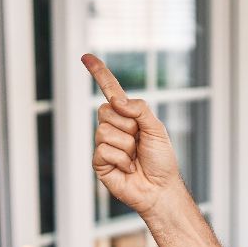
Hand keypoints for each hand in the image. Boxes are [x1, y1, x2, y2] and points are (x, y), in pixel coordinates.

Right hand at [83, 53, 180, 216]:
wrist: (160, 189)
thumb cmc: (162, 160)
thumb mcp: (157, 129)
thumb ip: (140, 109)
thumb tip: (117, 100)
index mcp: (128, 116)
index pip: (110, 91)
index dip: (99, 74)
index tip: (86, 56)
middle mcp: (113, 127)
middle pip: (105, 110)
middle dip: (128, 126)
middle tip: (139, 143)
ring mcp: (104, 144)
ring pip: (104, 130)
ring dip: (126, 145)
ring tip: (135, 158)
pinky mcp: (99, 162)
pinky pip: (103, 150)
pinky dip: (121, 159)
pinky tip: (128, 169)